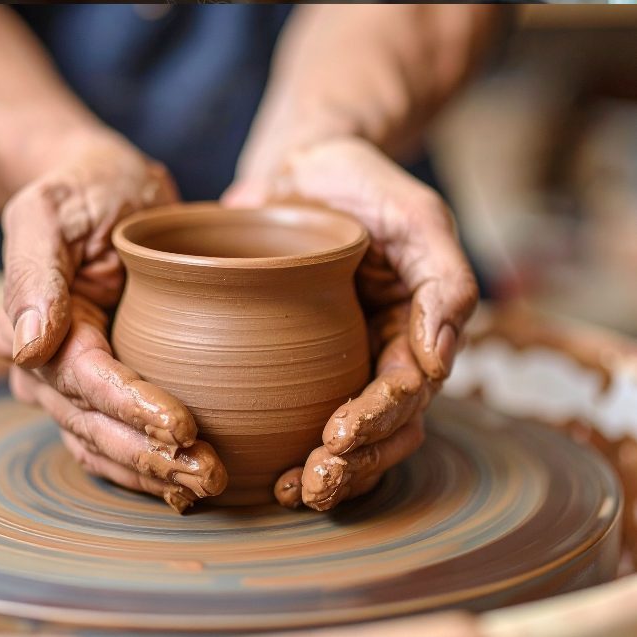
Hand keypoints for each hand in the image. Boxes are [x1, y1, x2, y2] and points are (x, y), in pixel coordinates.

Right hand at [0, 129, 226, 511]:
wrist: (101, 187)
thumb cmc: (81, 189)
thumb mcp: (50, 209)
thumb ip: (33, 270)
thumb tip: (23, 346)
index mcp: (29, 325)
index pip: (85, 381)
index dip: (131, 408)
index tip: (182, 425)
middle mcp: (45, 366)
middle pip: (95, 426)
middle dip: (150, 456)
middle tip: (208, 474)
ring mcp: (72, 382)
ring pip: (104, 445)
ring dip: (152, 472)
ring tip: (206, 485)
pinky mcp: (103, 386)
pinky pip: (115, 438)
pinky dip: (146, 466)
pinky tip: (182, 485)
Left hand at [224, 137, 477, 509]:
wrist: (298, 163)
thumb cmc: (360, 181)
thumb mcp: (415, 214)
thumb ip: (445, 279)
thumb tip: (443, 358)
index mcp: (415, 326)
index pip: (406, 392)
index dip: (377, 420)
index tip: (338, 435)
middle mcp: (381, 351)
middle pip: (382, 429)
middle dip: (352, 463)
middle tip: (311, 483)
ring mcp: (339, 359)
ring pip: (348, 436)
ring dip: (327, 472)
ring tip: (290, 492)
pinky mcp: (296, 359)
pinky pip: (299, 413)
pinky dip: (288, 447)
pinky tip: (264, 471)